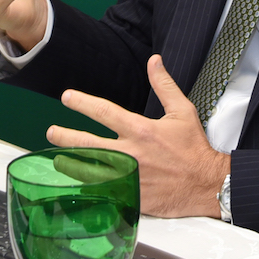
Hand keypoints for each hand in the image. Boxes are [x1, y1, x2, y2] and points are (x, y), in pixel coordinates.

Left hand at [46, 55, 230, 217]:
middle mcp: (131, 153)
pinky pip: (102, 192)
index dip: (82, 103)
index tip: (67, 98)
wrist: (206, 184)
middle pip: (87, 143)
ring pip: (90, 170)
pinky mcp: (131, 197)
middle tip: (51, 131)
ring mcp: (129, 177)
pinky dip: (88, 187)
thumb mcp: (182, 111)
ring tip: (56, 157)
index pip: (104, 112)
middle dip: (65, 136)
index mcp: (141, 130)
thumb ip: (164, 85)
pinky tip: (76, 184)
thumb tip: (155, 62)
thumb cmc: (194, 149)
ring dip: (70, 162)